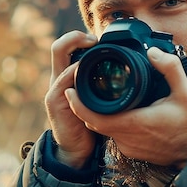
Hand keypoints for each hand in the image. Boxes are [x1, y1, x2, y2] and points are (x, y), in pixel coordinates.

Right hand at [45, 31, 97, 168]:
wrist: (77, 149)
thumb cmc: (91, 122)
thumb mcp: (99, 98)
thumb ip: (106, 84)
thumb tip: (131, 71)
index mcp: (70, 76)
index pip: (69, 47)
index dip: (81, 37)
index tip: (99, 38)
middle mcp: (60, 78)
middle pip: (60, 46)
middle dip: (76, 37)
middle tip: (95, 39)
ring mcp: (56, 89)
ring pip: (59, 56)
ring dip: (76, 47)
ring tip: (93, 46)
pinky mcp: (55, 101)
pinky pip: (63, 80)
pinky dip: (75, 70)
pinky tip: (86, 68)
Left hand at [64, 47, 186, 168]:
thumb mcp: (185, 92)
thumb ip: (170, 68)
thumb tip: (153, 52)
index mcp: (134, 122)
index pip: (94, 116)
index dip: (78, 104)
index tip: (70, 89)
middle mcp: (126, 137)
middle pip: (93, 121)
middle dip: (84, 104)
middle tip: (81, 85)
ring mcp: (127, 146)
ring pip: (103, 128)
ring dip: (98, 113)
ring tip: (99, 94)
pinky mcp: (130, 151)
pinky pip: (113, 134)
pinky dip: (111, 122)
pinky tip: (118, 110)